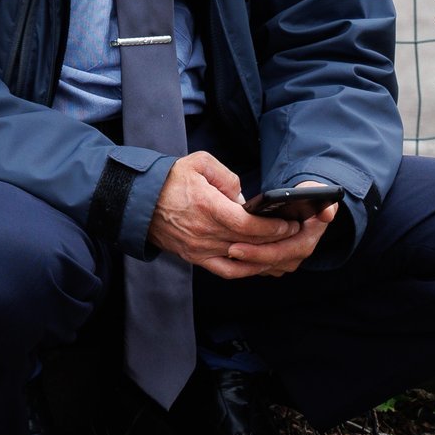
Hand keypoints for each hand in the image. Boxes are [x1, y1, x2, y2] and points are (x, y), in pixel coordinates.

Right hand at [148, 152, 299, 279]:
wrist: (139, 201)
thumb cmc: (170, 180)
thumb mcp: (199, 163)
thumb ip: (226, 176)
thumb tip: (244, 198)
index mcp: (206, 206)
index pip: (247, 225)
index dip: (272, 227)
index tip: (288, 223)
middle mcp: (204, 232)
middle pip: (249, 243)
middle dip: (276, 241)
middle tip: (295, 234)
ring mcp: (199, 249)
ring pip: (241, 260)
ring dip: (265, 257)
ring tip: (283, 249)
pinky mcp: (195, 258)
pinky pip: (226, 271)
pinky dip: (246, 270)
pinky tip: (260, 264)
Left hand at [225, 183, 339, 276]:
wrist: (305, 206)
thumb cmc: (307, 196)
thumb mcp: (315, 192)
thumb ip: (320, 196)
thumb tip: (327, 213)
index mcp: (306, 240)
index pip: (282, 252)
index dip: (259, 252)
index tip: (236, 247)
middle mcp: (296, 254)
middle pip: (269, 262)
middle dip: (248, 257)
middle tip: (227, 249)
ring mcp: (285, 260)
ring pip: (261, 267)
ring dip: (244, 261)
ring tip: (223, 252)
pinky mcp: (273, 261)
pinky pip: (256, 265)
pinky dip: (243, 261)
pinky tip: (227, 252)